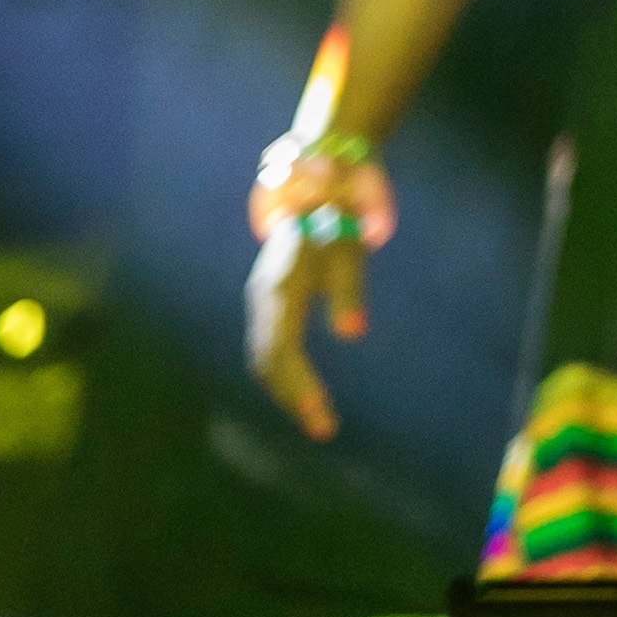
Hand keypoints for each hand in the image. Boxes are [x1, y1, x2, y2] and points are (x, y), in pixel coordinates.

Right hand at [241, 142, 392, 442]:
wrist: (313, 188)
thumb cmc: (335, 218)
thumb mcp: (346, 248)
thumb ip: (347, 288)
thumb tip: (352, 331)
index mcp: (279, 288)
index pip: (281, 351)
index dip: (297, 387)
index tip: (319, 415)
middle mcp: (264, 299)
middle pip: (268, 361)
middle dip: (293, 397)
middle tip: (324, 428)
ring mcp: (264, 303)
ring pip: (266, 358)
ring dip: (288, 390)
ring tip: (317, 419)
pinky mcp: (272, 305)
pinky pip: (272, 348)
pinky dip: (285, 374)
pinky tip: (304, 394)